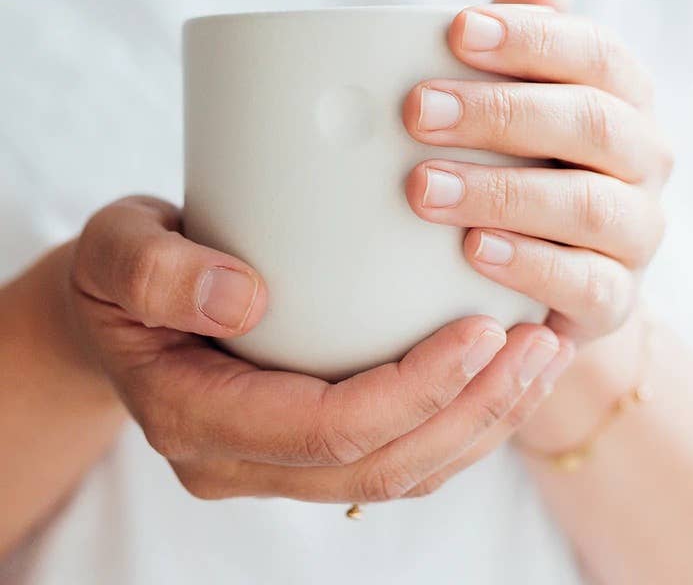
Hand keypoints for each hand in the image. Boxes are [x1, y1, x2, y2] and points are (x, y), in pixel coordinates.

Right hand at [61, 195, 569, 501]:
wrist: (117, 310)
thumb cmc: (119, 276)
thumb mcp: (116, 253)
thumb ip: (159, 274)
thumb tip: (244, 297)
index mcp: (198, 420)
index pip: (327, 429)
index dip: (412, 391)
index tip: (481, 330)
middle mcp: (245, 459)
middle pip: (383, 463)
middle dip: (473, 411)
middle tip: (538, 343)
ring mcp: (280, 459)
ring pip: (403, 470)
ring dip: (484, 420)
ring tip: (544, 354)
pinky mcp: (312, 438)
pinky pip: (401, 448)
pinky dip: (463, 415)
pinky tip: (505, 366)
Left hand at [404, 0, 671, 343]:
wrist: (547, 269)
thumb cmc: (526, 167)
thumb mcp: (523, 99)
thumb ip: (529, 37)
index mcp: (621, 99)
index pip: (592, 53)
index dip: (529, 38)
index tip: (456, 30)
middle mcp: (641, 160)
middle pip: (591, 122)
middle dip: (501, 113)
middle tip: (418, 111)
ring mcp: (634, 232)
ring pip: (588, 205)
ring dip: (502, 192)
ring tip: (425, 187)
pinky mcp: (614, 297)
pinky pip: (587, 285)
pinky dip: (530, 266)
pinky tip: (473, 250)